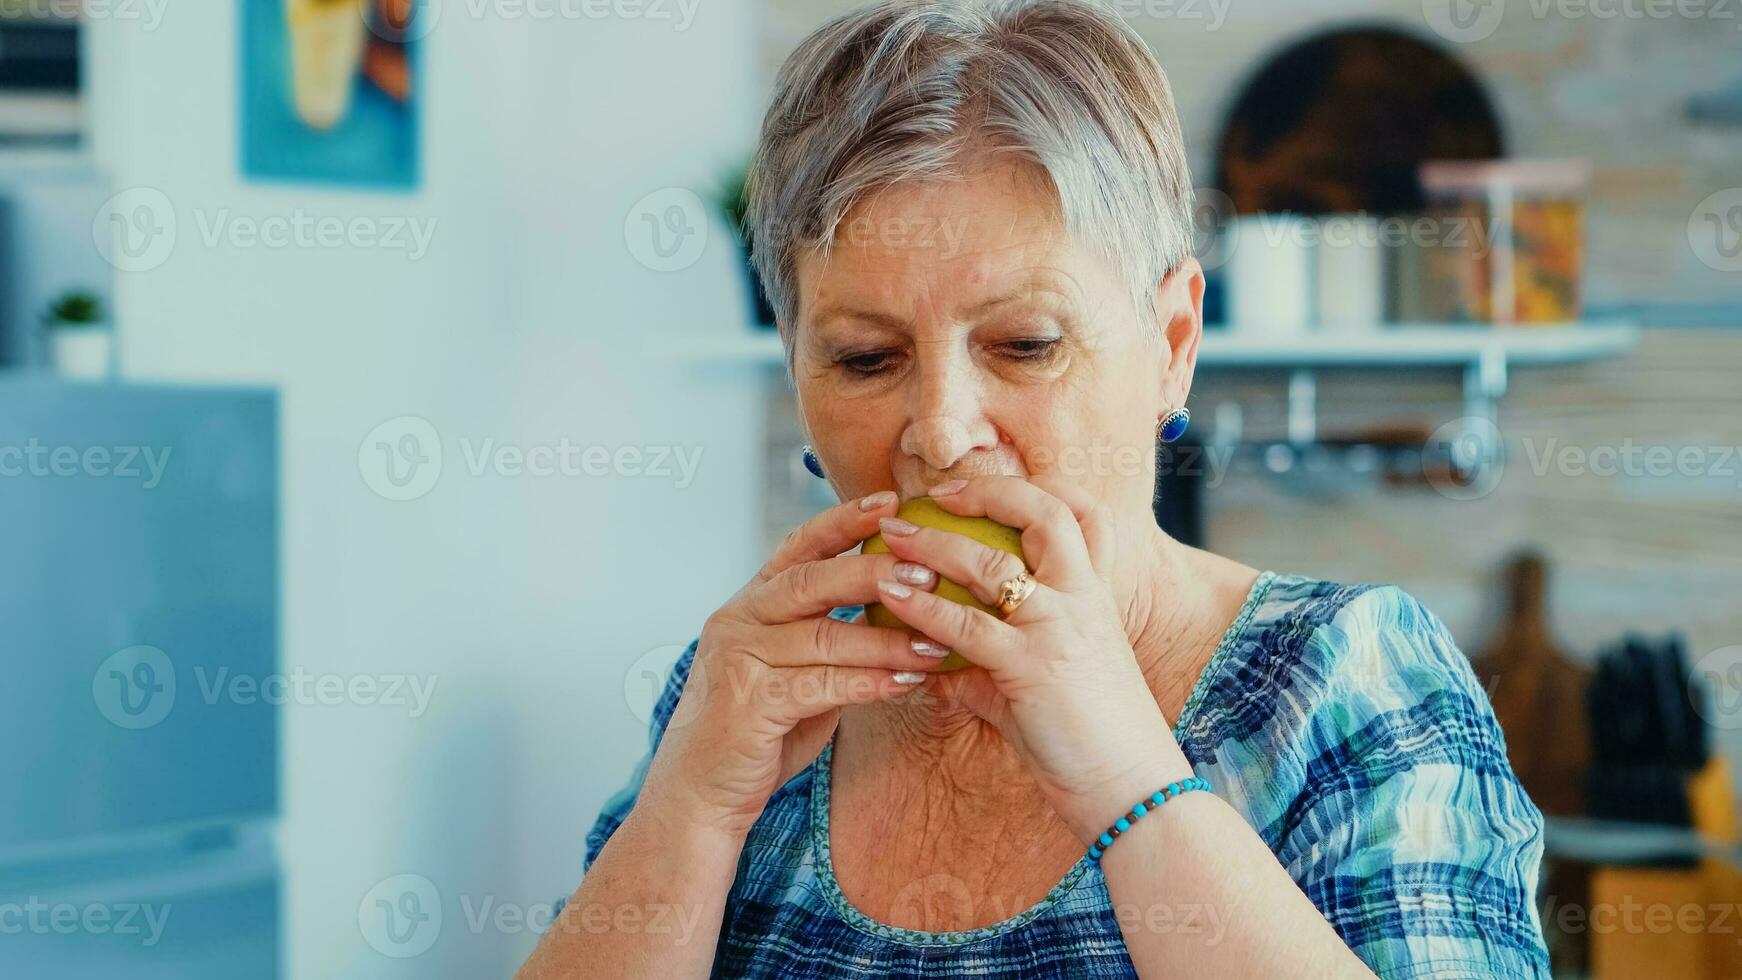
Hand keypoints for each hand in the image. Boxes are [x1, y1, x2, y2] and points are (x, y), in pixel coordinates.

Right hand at [637, 491, 946, 839]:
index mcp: (749, 605)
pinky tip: (905, 683)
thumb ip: (829, 642)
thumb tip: (896, 616)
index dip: (845, 520)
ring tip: (935, 642)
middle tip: (929, 571)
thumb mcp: (793, 674)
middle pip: (814, 581)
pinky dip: (868, 683)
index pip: (799, 546)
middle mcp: (738, 621)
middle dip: (875, 572)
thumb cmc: (753, 735)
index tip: (891, 502)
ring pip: (825, 635)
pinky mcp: (749, 702)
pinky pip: (821, 684)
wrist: (701, 795)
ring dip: (887, 640)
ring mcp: (739, 660)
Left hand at [867, 475, 1195, 844]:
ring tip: (892, 537)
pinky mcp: (1033, 668)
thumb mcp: (1046, 686)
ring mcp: (1061, 629)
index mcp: (1097, 594)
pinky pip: (967, 627)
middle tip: (932, 494)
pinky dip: (924, 609)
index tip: (983, 487)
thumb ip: (994, 668)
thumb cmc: (1090, 740)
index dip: (1035, 487)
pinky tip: (891, 600)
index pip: (1083, 513)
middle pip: (1044, 513)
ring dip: (936, 545)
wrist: (1131, 788)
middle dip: (986, 492)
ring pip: (993, 564)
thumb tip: (938, 668)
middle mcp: (1084, 599)